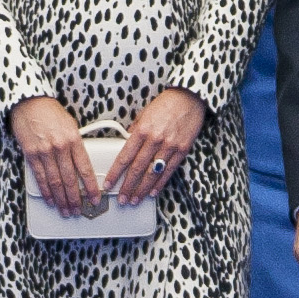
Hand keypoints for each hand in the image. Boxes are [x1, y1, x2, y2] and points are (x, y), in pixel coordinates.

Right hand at [9, 95, 103, 218]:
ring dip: (61, 199)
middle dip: (75, 199)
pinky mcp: (31, 154)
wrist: (29, 103)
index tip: (95, 198)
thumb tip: (82, 166)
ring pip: (55, 182)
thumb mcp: (71, 125)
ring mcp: (45, 152)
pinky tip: (50, 200)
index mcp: (74, 140)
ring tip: (66, 210)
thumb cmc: (51, 113)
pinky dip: (46, 191)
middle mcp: (60, 147)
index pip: (85, 169)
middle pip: (70, 180)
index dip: (91, 187)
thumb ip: (77, 145)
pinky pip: (40, 177)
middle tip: (79, 210)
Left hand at [105, 88, 205, 204]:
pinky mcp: (182, 150)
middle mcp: (155, 140)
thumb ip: (135, 130)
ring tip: (135, 199)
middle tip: (122, 199)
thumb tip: (126, 142)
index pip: (125, 157)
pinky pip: (169, 171)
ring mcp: (169, 146)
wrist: (189, 98)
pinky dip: (160, 183)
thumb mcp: (144, 114)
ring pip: (152, 173)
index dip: (115, 173)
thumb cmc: (166, 104)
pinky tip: (152, 192)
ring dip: (142, 189)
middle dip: (128, 187)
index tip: (109, 184)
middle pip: (137, 169)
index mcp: (142, 130)